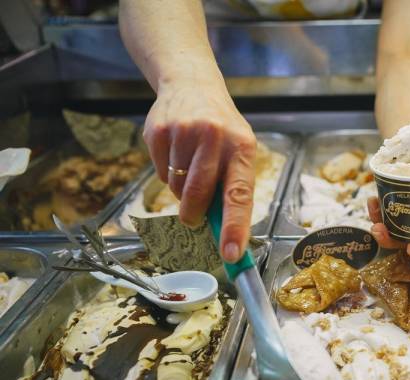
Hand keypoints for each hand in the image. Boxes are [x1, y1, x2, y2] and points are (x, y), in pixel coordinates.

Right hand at [143, 78, 255, 262]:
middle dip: (194, 215)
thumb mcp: (239, 151)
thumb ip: (233, 189)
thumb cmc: (222, 130)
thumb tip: (226, 235)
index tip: (231, 254)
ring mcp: (184, 132)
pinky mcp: (158, 131)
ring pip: (176, 188)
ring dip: (181, 191)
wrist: (192, 85)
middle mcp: (214, 137)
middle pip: (197, 196)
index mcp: (241, 147)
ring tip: (190, 167)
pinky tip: (176, 153)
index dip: (234, 228)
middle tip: (194, 218)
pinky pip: (160, 173)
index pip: (239, 195)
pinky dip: (167, 173)